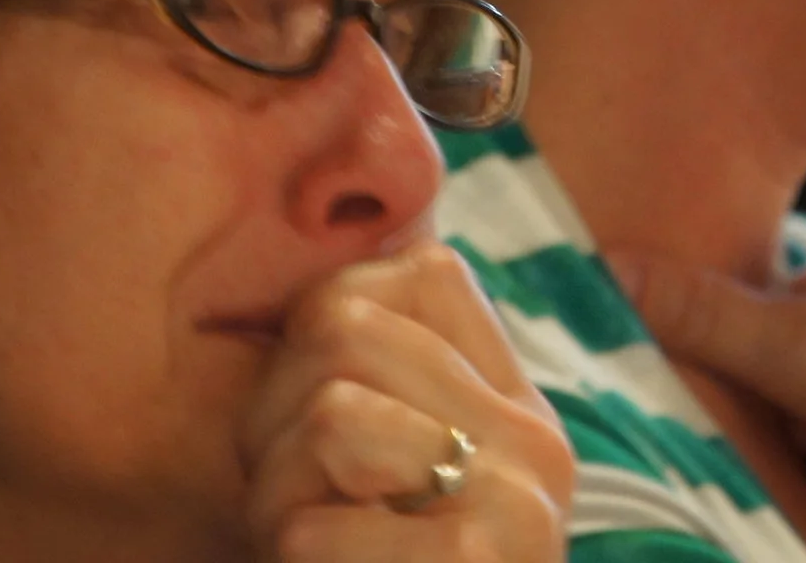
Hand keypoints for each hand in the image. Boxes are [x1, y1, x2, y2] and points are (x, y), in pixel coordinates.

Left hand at [238, 242, 572, 561]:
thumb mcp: (403, 487)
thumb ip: (385, 396)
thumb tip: (310, 300)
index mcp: (519, 406)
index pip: (416, 271)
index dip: (324, 318)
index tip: (306, 407)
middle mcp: (534, 437)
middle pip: (346, 325)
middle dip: (273, 410)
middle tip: (284, 492)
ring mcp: (519, 501)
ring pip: (331, 411)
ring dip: (272, 491)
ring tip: (303, 544)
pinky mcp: (482, 561)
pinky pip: (314, 528)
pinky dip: (288, 559)